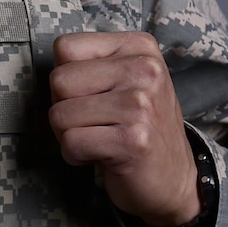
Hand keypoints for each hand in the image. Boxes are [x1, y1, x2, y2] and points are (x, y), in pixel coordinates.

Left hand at [48, 32, 199, 226]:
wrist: (175, 179)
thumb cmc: (138, 127)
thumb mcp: (124, 80)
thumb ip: (90, 63)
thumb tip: (52, 65)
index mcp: (139, 47)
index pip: (65, 47)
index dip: (67, 78)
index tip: (93, 97)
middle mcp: (144, 70)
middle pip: (58, 80)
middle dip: (64, 108)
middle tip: (94, 123)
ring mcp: (140, 104)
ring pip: (60, 114)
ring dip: (68, 135)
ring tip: (100, 139)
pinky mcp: (133, 140)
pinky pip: (71, 142)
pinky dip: (76, 156)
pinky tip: (102, 156)